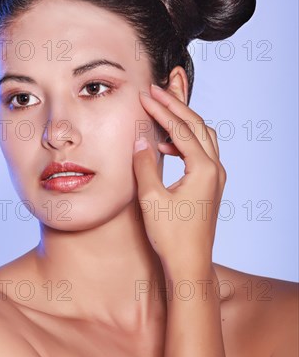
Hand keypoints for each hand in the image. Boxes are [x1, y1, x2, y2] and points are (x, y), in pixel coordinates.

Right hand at [132, 84, 226, 271]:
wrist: (190, 264)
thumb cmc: (172, 237)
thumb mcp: (151, 198)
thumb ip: (144, 165)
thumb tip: (140, 141)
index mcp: (203, 169)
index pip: (181, 129)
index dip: (161, 110)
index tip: (145, 96)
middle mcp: (215, 169)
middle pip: (197, 125)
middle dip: (175, 107)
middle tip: (154, 93)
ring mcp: (216, 177)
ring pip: (203, 137)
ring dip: (182, 123)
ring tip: (159, 115)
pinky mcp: (211, 185)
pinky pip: (201, 152)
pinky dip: (185, 142)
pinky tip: (166, 149)